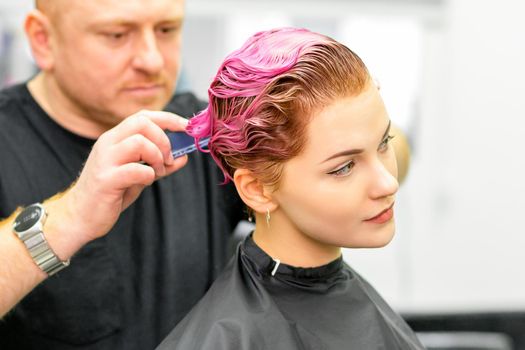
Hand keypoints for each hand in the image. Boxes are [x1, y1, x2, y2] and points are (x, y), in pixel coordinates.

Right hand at [47, 110, 188, 250]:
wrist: (80, 216)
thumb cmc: (110, 193)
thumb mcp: (139, 175)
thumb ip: (160, 164)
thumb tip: (184, 157)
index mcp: (115, 138)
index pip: (143, 116)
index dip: (168, 119)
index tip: (186, 127)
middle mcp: (108, 143)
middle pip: (142, 122)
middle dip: (164, 139)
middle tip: (169, 158)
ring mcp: (105, 160)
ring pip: (139, 142)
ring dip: (157, 157)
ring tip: (157, 172)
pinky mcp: (105, 180)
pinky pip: (136, 169)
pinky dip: (149, 175)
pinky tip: (146, 182)